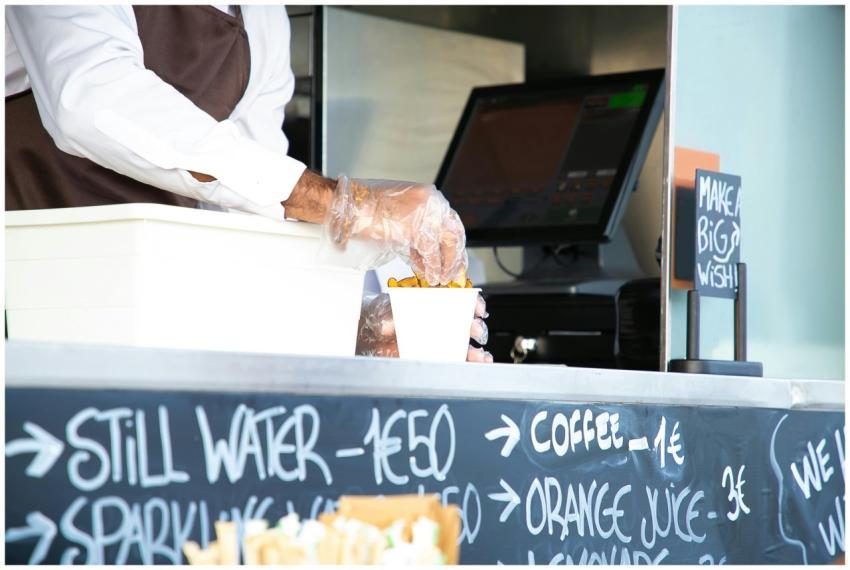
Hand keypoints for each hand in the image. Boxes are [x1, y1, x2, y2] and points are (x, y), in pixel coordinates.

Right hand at [323, 176, 467, 285]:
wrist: (351, 205)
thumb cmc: (368, 208)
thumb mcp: (401, 212)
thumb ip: (419, 225)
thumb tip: (429, 248)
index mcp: (430, 196)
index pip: (451, 222)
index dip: (454, 243)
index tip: (456, 256)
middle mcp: (433, 203)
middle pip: (454, 233)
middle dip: (455, 256)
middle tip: (455, 273)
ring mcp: (426, 216)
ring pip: (446, 244)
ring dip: (446, 265)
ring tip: (442, 279)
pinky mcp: (415, 231)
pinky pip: (431, 253)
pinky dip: (433, 267)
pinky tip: (431, 277)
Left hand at [356, 292, 492, 362]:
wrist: (369, 338)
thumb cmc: (379, 318)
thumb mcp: (381, 313)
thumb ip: (387, 318)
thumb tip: (390, 325)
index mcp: (434, 303)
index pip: (460, 300)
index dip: (472, 302)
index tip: (476, 308)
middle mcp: (441, 322)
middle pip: (467, 324)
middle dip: (476, 327)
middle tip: (475, 330)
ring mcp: (441, 342)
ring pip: (467, 346)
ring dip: (477, 351)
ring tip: (480, 356)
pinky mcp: (438, 359)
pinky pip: (458, 363)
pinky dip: (470, 366)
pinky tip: (477, 366)